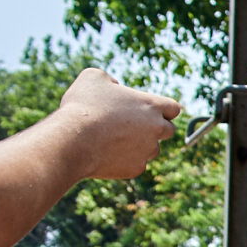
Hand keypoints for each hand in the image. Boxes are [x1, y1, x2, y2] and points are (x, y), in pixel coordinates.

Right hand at [57, 68, 179, 179]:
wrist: (72, 140)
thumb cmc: (83, 106)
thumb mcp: (93, 78)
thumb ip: (110, 80)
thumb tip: (114, 87)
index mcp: (152, 105)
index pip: (173, 108)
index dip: (163, 109)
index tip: (151, 110)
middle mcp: (157, 129)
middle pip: (168, 130)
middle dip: (155, 128)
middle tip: (133, 125)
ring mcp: (148, 150)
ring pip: (151, 148)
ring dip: (139, 144)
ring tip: (113, 139)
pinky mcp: (136, 168)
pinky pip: (135, 163)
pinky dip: (124, 160)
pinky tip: (106, 153)